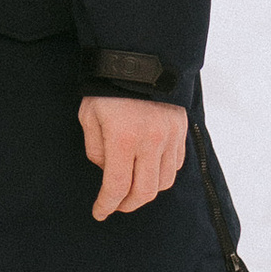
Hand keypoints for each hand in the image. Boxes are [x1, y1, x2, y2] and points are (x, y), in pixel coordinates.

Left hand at [79, 94, 187, 220]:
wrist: (139, 59)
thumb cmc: (107, 87)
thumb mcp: (89, 116)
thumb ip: (96, 149)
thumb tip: (107, 170)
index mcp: (123, 138)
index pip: (116, 186)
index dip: (107, 205)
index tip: (99, 212)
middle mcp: (151, 141)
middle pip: (144, 192)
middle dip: (127, 204)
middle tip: (116, 205)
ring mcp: (170, 137)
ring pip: (164, 182)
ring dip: (146, 192)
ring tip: (132, 189)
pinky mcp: (181, 131)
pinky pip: (176, 165)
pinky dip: (162, 175)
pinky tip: (149, 172)